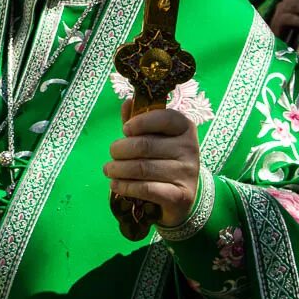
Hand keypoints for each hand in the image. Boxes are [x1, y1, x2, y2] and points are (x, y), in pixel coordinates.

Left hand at [104, 99, 200, 228]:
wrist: (182, 195)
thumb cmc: (164, 158)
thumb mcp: (155, 136)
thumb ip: (141, 120)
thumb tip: (127, 102)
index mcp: (185, 128)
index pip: (164, 118)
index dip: (139, 123)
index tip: (125, 130)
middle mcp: (190, 148)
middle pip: (145, 145)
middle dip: (120, 149)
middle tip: (112, 154)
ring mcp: (187, 173)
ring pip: (143, 168)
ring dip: (118, 169)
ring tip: (108, 170)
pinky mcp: (181, 196)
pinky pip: (147, 189)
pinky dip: (126, 186)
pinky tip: (116, 185)